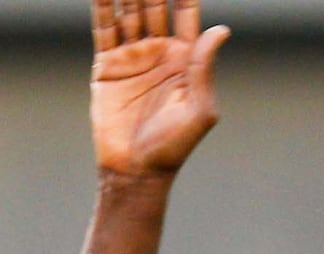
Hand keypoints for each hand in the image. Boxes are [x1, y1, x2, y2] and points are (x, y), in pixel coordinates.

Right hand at [90, 0, 229, 174]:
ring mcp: (133, 56)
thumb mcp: (199, 108)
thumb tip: (221, 30)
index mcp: (186, 61)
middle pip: (154, 6)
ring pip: (128, 11)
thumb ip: (204, 67)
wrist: (136, 168)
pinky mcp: (107, 64)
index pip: (185, 15)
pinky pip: (103, 27)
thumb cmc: (174, 145)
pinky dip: (101, 5)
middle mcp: (160, 53)